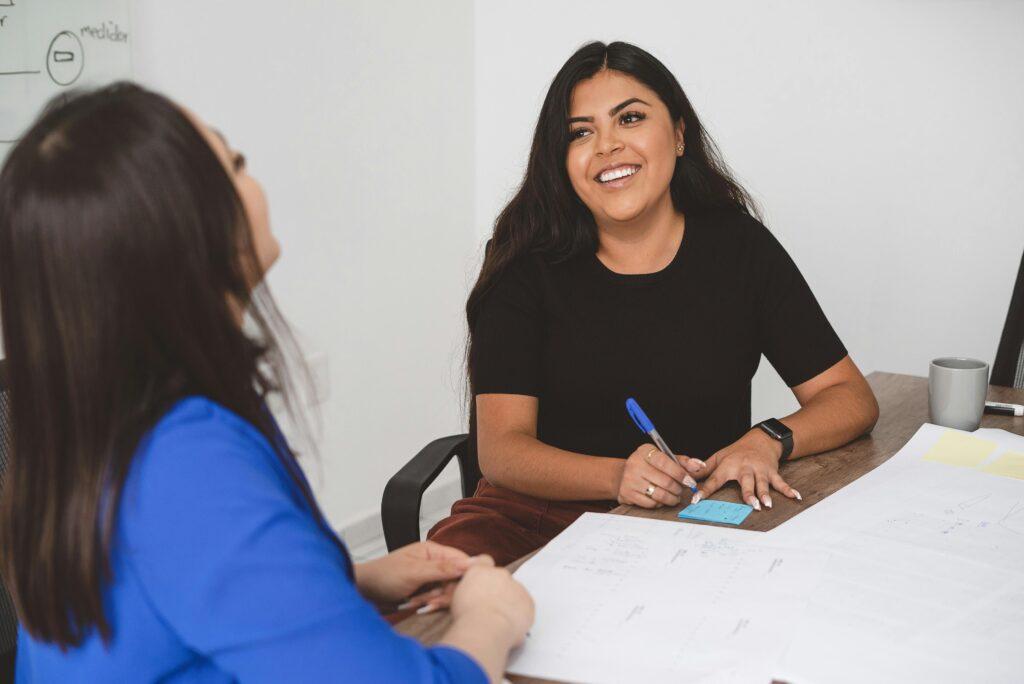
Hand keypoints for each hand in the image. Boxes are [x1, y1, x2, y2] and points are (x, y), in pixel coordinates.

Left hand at [354, 540, 489, 606]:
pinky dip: (428, 605)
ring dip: (433, 600)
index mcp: (434, 551)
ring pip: (448, 593)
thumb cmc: (383, 576)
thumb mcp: (414, 572)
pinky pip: (438, 601)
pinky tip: (415, 606)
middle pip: (457, 580)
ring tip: (415, 602)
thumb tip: (470, 564)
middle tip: (428, 601)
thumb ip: (443, 568)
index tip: (458, 591)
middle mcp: (436, 563)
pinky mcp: (428, 593)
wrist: (364, 593)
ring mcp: (432, 579)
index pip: (463, 561)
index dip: (464, 577)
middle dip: (443, 593)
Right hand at [450, 564, 534, 647]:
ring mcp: (516, 586)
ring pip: (515, 593)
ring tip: (498, 622)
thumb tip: (468, 595)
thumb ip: (465, 591)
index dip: (484, 573)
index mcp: (479, 571)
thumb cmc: (466, 617)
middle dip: (497, 592)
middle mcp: (499, 574)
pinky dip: (520, 615)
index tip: (482, 585)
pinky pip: (526, 607)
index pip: (484, 561)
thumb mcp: (455, 600)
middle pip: (501, 579)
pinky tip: (510, 626)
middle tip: (489, 610)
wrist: (485, 628)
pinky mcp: (528, 601)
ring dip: (510, 603)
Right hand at [616, 443, 704, 508]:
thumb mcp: (664, 458)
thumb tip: (700, 466)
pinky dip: (660, 503)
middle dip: (678, 488)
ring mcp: (629, 480)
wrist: (625, 475)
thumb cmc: (650, 466)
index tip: (690, 481)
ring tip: (675, 496)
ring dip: (672, 498)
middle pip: (665, 481)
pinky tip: (660, 499)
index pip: (665, 462)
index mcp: (644, 451)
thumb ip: (683, 462)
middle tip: (682, 490)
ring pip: (659, 495)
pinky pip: (651, 503)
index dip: (680, 473)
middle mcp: (634, 464)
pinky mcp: (626, 494)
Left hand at [693, 430, 800, 509]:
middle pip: (746, 481)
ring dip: (766, 493)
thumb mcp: (718, 457)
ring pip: (763, 483)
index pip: (714, 479)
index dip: (704, 490)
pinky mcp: (772, 472)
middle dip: (748, 493)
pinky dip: (788, 490)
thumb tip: (687, 477)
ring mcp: (760, 470)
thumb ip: (704, 469)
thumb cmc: (737, 451)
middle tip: (751, 504)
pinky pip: (780, 482)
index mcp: (728, 465)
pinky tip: (795, 497)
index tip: (695, 500)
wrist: (760, 439)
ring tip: (767, 504)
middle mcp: (744, 468)